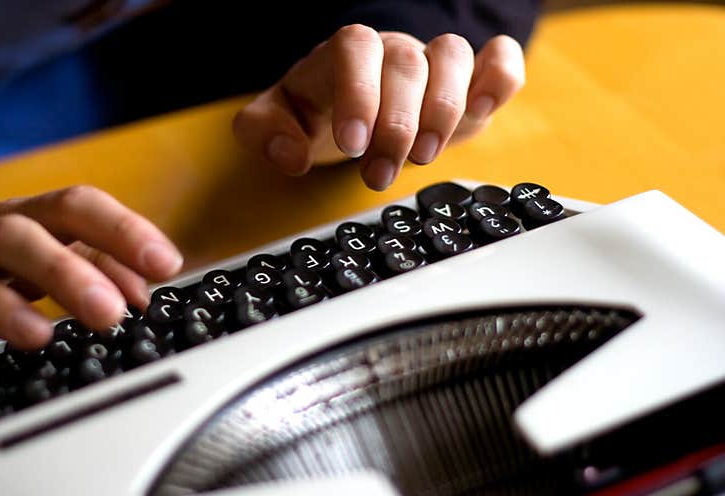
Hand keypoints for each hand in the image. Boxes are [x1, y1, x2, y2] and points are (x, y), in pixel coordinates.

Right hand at [0, 186, 181, 387]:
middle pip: (16, 238)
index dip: (121, 230)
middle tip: (111, 312)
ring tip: (38, 337)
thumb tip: (143, 292)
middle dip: (66, 271)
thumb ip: (90, 266)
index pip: (73, 208)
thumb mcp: (30, 256)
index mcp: (15, 223)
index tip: (166, 263)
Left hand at [234, 26, 524, 189]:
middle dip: (396, 127)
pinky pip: (499, 62)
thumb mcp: (277, 122)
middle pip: (406, 64)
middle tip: (379, 175)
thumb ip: (264, 132)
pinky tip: (482, 112)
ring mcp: (432, 64)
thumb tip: (289, 154)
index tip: (355, 144)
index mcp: (343, 55)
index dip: (358, 93)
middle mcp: (391, 51)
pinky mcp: (469, 84)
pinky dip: (500, 80)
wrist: (350, 109)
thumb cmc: (316, 112)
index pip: (355, 50)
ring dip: (444, 110)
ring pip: (452, 57)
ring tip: (423, 157)